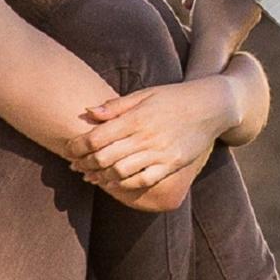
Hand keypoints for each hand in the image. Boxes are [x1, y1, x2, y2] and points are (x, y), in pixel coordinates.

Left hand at [64, 78, 235, 193]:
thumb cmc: (174, 97)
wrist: (211, 106)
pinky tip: (113, 183)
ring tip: (90, 175)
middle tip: (74, 165)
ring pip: (120, 172)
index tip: (69, 149)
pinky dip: (124, 185)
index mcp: (136, 118)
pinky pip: (143, 181)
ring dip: (101, 176)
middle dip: (84, 163)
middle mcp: (146, 137)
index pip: (96, 138)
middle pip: (104, 158)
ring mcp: (160, 153)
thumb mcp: (144, 94)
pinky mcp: (171, 165)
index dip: (77, 146)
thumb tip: (88, 111)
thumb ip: (116, 106)